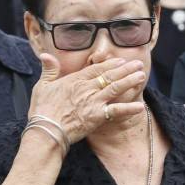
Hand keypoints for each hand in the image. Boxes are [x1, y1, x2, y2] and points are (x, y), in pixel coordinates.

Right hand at [27, 55, 145, 144]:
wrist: (46, 129)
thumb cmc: (42, 109)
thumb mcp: (42, 85)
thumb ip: (49, 69)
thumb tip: (45, 54)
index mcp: (75, 80)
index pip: (96, 68)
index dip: (110, 64)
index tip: (121, 60)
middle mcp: (87, 88)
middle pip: (110, 75)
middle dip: (125, 69)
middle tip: (138, 64)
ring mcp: (93, 101)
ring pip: (116, 88)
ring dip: (130, 81)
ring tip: (142, 76)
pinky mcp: (97, 116)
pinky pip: (116, 111)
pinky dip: (129, 109)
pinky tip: (140, 106)